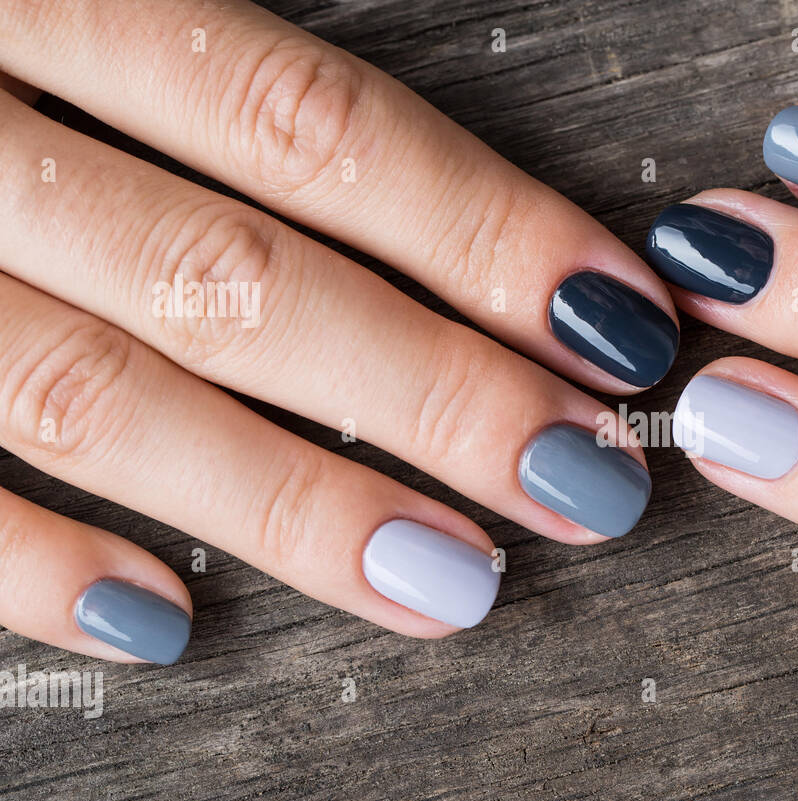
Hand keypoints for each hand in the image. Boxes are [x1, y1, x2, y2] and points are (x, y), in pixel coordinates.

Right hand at [0, 0, 676, 663]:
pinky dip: (22, 562)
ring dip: (283, 502)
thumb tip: (409, 203)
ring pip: (84, 388)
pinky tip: (159, 620)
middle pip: (229, 272)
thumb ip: (194, 59)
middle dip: (428, 394)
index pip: (304, 122)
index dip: (477, 231)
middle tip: (578, 478)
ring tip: (446, 580)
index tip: (615, 322)